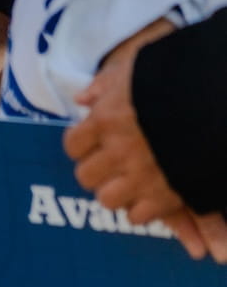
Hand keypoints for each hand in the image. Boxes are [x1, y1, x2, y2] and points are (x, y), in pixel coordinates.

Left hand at [65, 19, 226, 261]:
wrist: (217, 109)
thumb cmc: (175, 83)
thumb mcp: (136, 70)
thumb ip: (105, 84)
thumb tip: (82, 99)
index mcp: (105, 120)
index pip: (73, 145)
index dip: (81, 146)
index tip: (92, 143)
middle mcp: (117, 152)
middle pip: (86, 176)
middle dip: (96, 171)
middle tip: (110, 165)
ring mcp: (140, 178)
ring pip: (107, 199)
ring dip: (116, 193)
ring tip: (128, 183)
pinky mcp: (165, 198)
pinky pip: (138, 216)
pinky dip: (141, 209)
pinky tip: (149, 196)